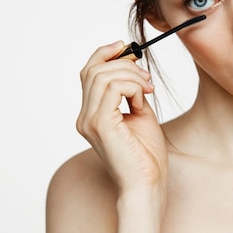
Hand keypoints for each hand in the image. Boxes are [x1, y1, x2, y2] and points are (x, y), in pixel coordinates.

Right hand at [76, 41, 167, 194]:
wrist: (147, 184)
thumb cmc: (146, 156)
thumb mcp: (140, 115)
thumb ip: (132, 93)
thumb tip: (134, 68)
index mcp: (91, 114)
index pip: (89, 72)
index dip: (105, 53)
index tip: (127, 47)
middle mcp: (84, 116)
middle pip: (94, 69)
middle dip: (124, 64)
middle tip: (147, 78)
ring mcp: (89, 120)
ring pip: (103, 75)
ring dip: (131, 76)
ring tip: (148, 90)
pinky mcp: (100, 124)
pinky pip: (113, 88)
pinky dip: (132, 87)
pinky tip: (143, 101)